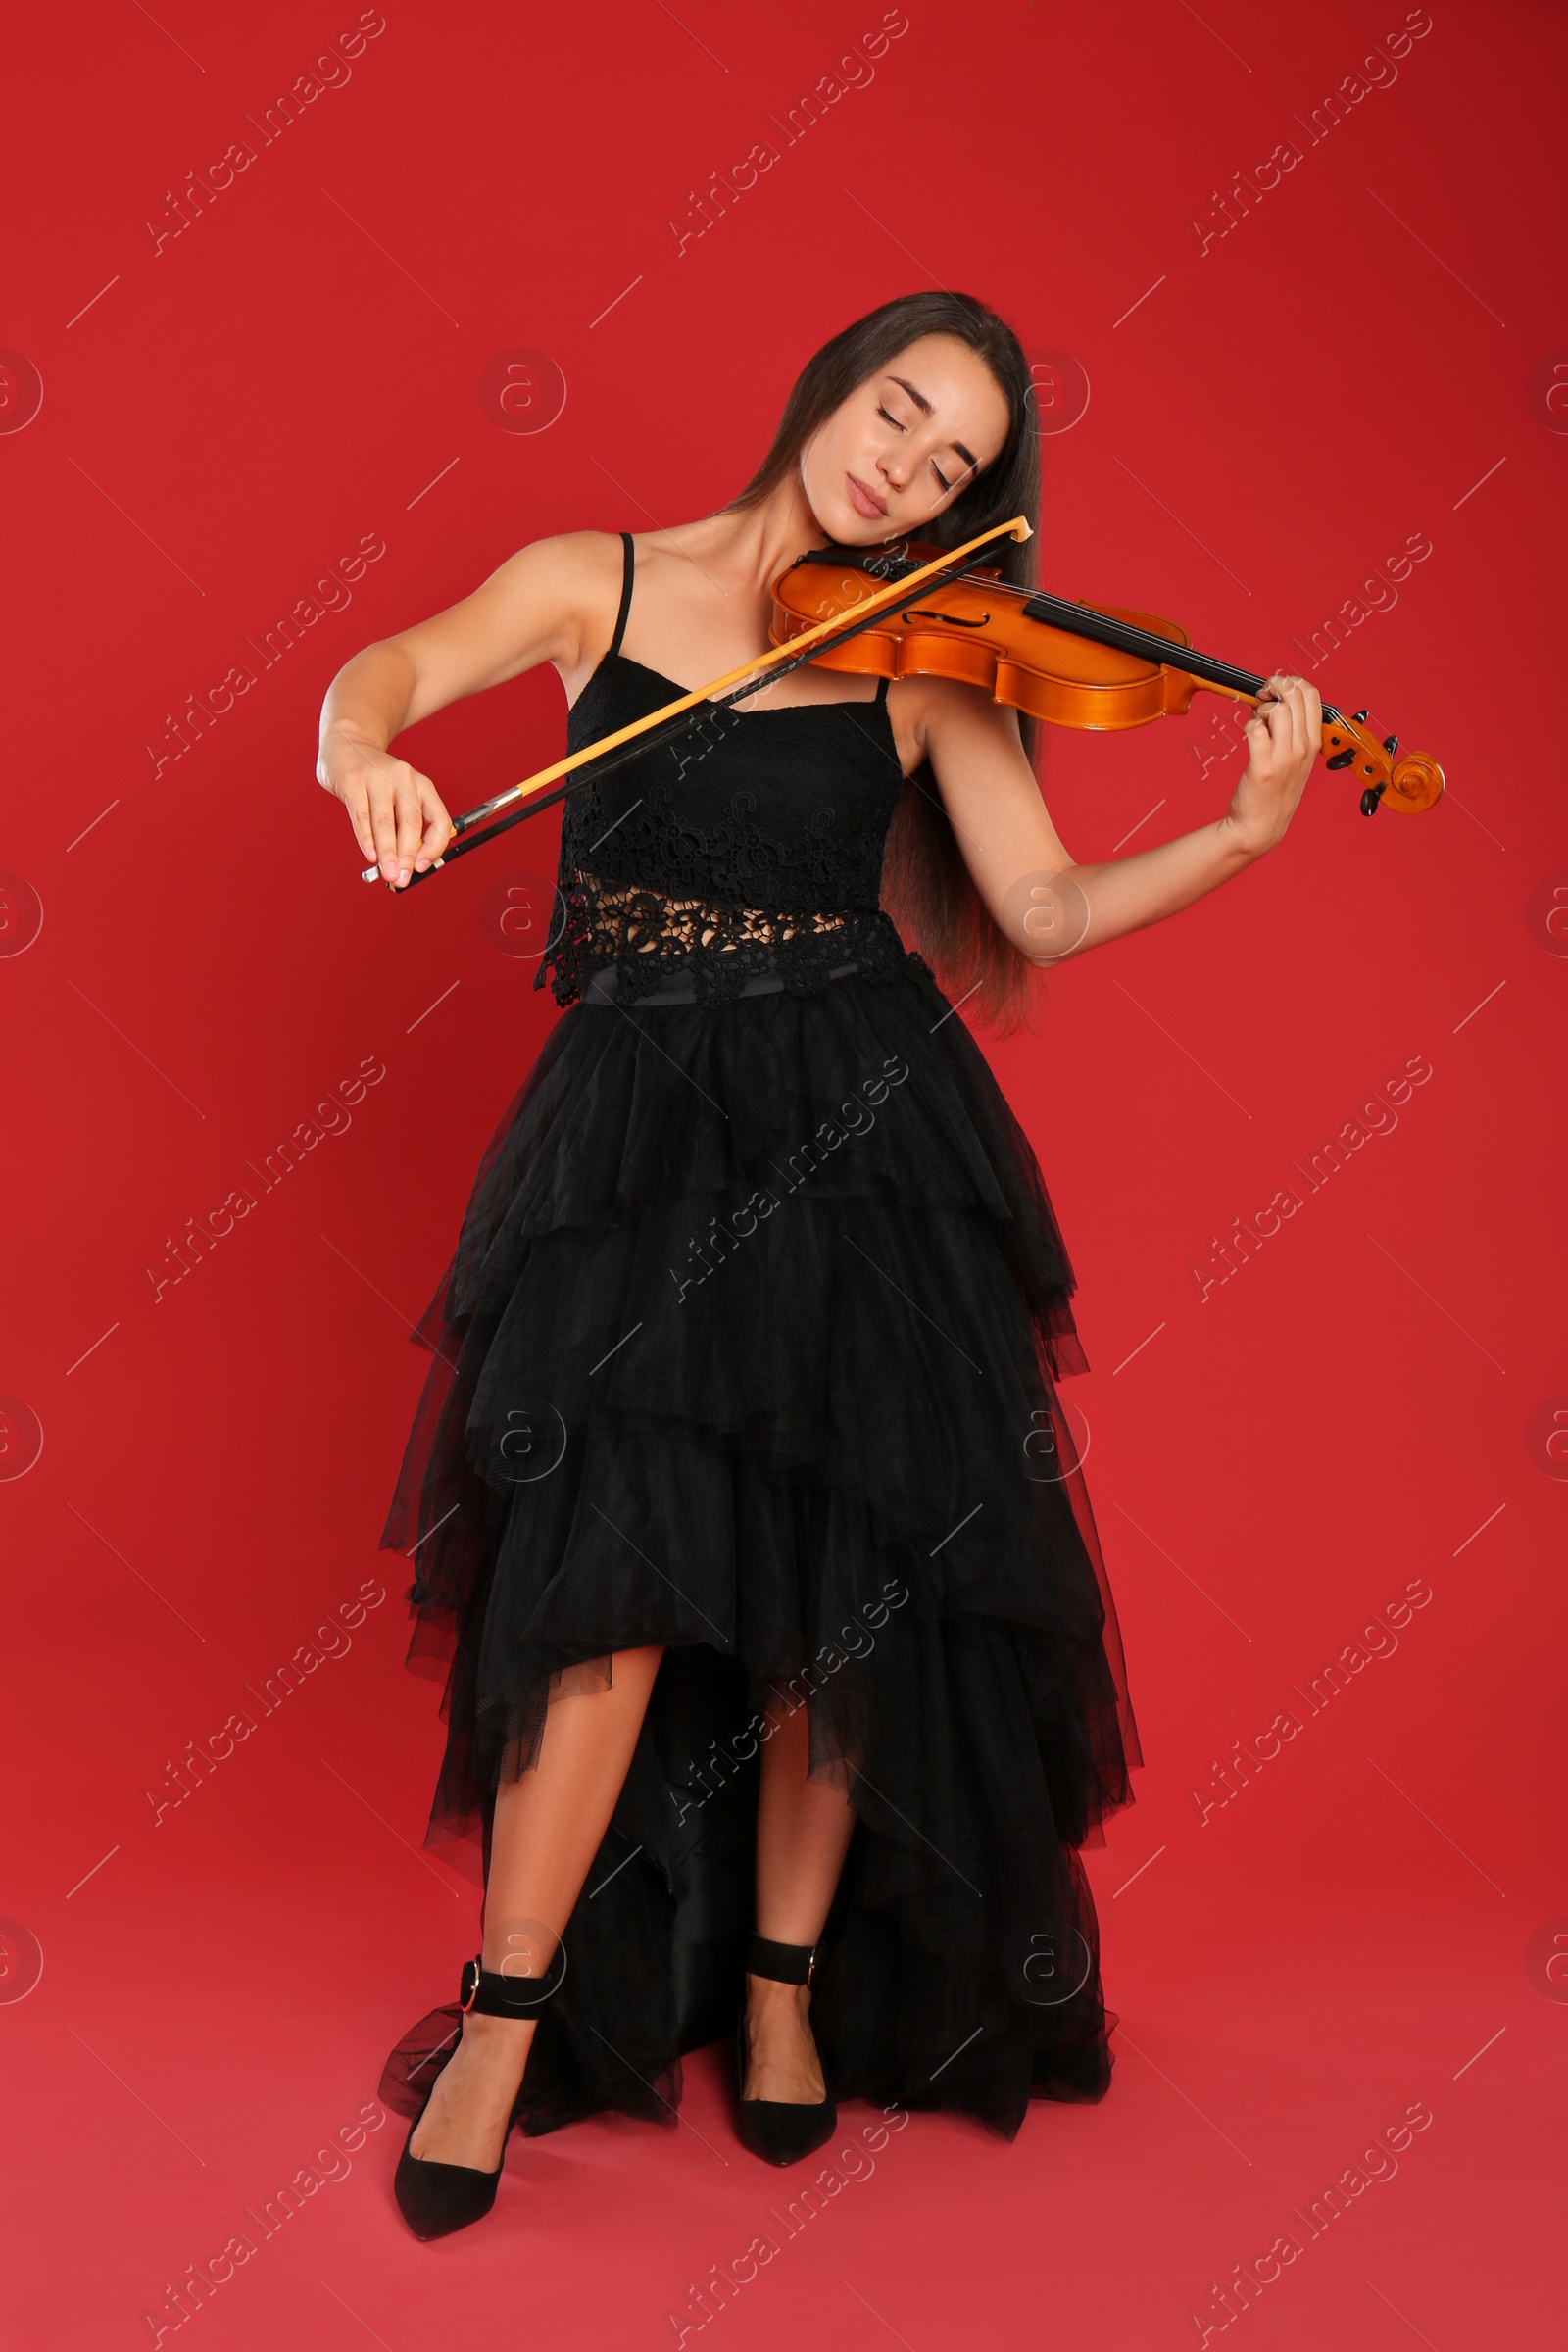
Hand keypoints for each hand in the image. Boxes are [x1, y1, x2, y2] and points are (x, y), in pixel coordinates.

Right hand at [317, 723, 452, 886]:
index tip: (423, 867)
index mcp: (422, 785)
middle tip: (402, 879)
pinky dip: (366, 839)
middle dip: (407, 856)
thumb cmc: (375, 781)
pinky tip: (370, 856)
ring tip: (388, 874)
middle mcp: (403, 778)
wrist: (346, 743)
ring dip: (388, 852)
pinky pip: (361, 815)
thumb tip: (402, 866)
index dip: (434, 846)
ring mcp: (377, 777)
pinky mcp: (352, 781)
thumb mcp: (397, 797)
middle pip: (411, 823)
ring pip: (385, 821)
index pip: (438, 819)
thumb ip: (402, 827)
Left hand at [1223, 672, 1322, 857]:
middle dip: (1273, 687)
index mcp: (1314, 742)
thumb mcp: (1294, 758)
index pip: (1311, 695)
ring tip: (1255, 722)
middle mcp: (1303, 748)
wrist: (1261, 825)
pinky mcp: (1263, 768)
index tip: (1276, 690)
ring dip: (1260, 710)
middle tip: (1260, 698)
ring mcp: (1284, 758)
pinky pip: (1255, 730)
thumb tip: (1273, 699)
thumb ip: (1290, 729)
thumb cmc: (1274, 789)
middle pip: (1294, 695)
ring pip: (1276, 710)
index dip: (1291, 683)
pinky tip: (1247, 737)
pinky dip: (1247, 727)